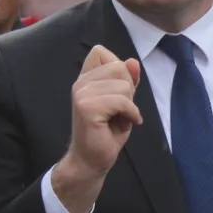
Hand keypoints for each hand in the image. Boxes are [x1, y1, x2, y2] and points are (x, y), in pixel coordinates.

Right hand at [53, 45, 142, 212]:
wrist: (91, 160)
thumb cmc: (107, 132)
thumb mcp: (123, 101)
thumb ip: (128, 80)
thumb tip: (132, 61)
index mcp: (85, 78)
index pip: (100, 52)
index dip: (118, 69)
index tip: (118, 91)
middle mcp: (80, 83)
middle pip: (119, 67)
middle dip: (128, 89)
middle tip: (121, 109)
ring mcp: (81, 94)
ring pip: (123, 85)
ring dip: (129, 104)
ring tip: (120, 118)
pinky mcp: (87, 107)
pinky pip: (122, 101)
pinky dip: (131, 113)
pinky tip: (126, 123)